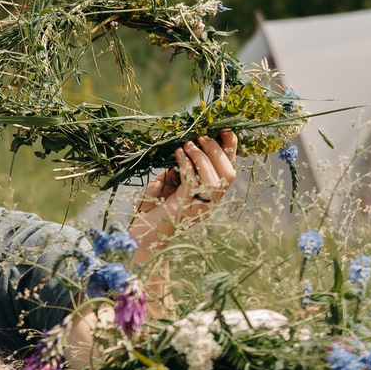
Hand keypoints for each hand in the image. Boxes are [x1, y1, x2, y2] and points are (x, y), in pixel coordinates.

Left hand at [130, 129, 239, 246]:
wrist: (139, 238)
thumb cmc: (151, 212)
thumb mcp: (167, 185)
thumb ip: (179, 171)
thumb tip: (184, 152)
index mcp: (210, 197)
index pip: (229, 170)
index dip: (231, 149)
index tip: (224, 131)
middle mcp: (209, 204)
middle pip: (228, 173)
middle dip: (215, 150)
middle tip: (200, 138)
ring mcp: (198, 207)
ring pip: (214, 178)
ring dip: (202, 157)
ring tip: (187, 145)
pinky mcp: (184, 207)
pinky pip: (192, 181)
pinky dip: (186, 164)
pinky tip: (178, 155)